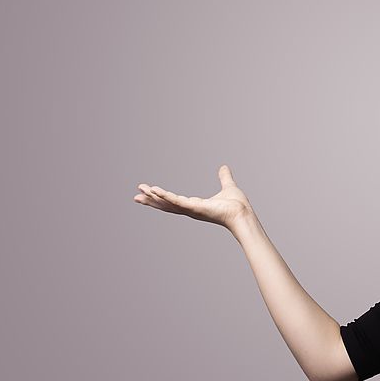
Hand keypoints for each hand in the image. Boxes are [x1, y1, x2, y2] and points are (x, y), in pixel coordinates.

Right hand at [134, 164, 251, 227]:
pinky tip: (154, 191)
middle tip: (136, 196)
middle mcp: (191, 209)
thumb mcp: (227, 186)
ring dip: (154, 198)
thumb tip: (224, 167)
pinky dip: (165, 196)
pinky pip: (177, 201)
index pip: (174, 201)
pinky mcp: (195, 208)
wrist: (243, 214)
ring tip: (140, 192)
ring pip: (168, 203)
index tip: (149, 192)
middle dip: (151, 200)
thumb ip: (224, 177)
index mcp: (196, 205)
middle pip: (166, 205)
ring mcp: (192, 209)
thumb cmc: (237, 206)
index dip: (161, 197)